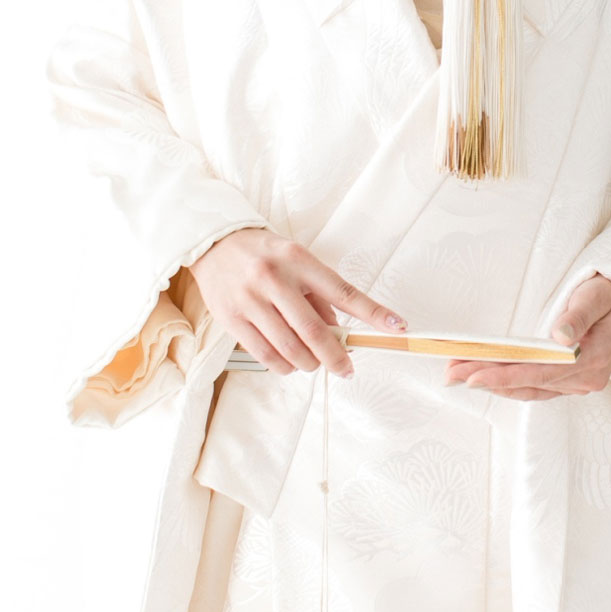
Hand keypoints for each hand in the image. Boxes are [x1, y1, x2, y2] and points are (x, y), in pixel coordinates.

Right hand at [189, 226, 406, 379]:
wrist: (215, 243)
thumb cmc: (263, 252)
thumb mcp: (297, 260)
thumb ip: (318, 295)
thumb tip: (338, 330)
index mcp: (299, 259)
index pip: (344, 291)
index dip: (373, 313)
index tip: (396, 326)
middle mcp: (275, 278)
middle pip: (314, 330)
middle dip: (336, 356)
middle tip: (346, 368)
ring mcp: (251, 300)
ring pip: (290, 348)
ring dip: (309, 364)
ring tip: (314, 363)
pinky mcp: (231, 319)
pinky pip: (265, 354)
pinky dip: (283, 366)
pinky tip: (290, 363)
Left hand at [443, 274, 610, 401]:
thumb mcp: (596, 294)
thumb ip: (577, 314)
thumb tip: (558, 335)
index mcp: (592, 360)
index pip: (539, 372)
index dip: (504, 375)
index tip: (472, 374)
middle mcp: (585, 380)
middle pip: (529, 383)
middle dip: (488, 378)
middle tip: (450, 373)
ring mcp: (580, 384)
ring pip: (530, 390)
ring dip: (495, 384)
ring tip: (459, 376)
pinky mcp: (573, 382)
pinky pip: (537, 388)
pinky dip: (511, 385)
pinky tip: (489, 380)